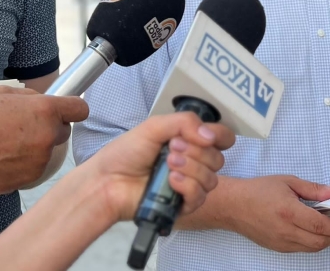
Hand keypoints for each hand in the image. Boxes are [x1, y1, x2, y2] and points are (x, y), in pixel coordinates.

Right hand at [0, 86, 88, 194]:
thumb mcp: (3, 94)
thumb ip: (31, 97)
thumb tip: (43, 101)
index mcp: (45, 111)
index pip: (80, 109)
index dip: (72, 109)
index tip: (66, 111)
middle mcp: (48, 136)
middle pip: (63, 131)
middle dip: (49, 128)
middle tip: (25, 127)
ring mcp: (40, 160)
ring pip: (47, 151)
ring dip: (35, 147)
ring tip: (7, 144)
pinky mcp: (30, 178)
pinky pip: (34, 167)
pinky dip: (24, 163)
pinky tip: (3, 158)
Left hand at [83, 112, 233, 220]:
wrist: (107, 181)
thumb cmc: (126, 153)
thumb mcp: (154, 127)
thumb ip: (185, 122)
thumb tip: (210, 136)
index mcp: (190, 141)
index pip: (222, 138)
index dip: (219, 137)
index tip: (203, 137)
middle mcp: (193, 162)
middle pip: (218, 159)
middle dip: (196, 152)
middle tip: (172, 148)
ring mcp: (189, 185)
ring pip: (211, 178)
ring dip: (191, 168)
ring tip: (167, 164)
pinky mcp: (183, 205)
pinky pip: (199, 197)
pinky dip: (187, 186)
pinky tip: (170, 181)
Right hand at [227, 175, 329, 252]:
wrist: (234, 206)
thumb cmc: (259, 190)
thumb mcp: (288, 182)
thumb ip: (314, 189)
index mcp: (289, 212)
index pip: (320, 225)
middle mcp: (286, 231)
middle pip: (319, 241)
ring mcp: (282, 242)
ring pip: (312, 248)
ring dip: (326, 241)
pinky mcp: (278, 248)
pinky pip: (301, 249)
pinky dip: (313, 243)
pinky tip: (316, 233)